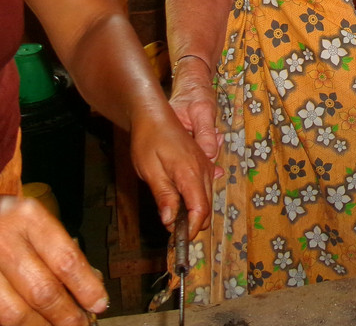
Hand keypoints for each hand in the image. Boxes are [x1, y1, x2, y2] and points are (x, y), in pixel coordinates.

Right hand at [0, 192, 105, 325]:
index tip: (99, 304)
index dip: (86, 288)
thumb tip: (88, 288)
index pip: (66, 259)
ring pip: (14, 314)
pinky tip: (19, 325)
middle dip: (66, 316)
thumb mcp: (28, 220)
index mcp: (26, 215)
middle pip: (42, 291)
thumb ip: (56, 249)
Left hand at [128, 105, 215, 239]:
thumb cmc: (148, 140)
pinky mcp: (203, 163)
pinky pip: (204, 188)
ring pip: (206, 198)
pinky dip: (194, 199)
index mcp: (190, 173)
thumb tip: (171, 221)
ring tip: (170, 213)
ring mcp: (206, 166)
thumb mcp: (150, 170)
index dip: (192, 229)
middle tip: (170, 228)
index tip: (178, 240)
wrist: (154, 115)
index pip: (200, 209)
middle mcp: (204, 170)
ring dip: (193, 211)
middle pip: (206, 207)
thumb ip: (163, 196)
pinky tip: (176, 198)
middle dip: (192, 223)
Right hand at [168, 59, 222, 163]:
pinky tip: (214, 137)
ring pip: (192, 155)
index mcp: (167, 131)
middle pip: (187, 159)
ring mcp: (175, 139)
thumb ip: (206, 133)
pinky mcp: (182, 139)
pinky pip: (195, 148)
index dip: (199, 161)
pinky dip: (206, 146)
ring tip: (216, 137)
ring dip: (208, 150)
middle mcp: (168, 138)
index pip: (183, 156)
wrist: (194, 82)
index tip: (212, 160)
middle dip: (206, 156)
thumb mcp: (203, 110)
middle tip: (217, 141)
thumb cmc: (196, 92)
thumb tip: (210, 155)